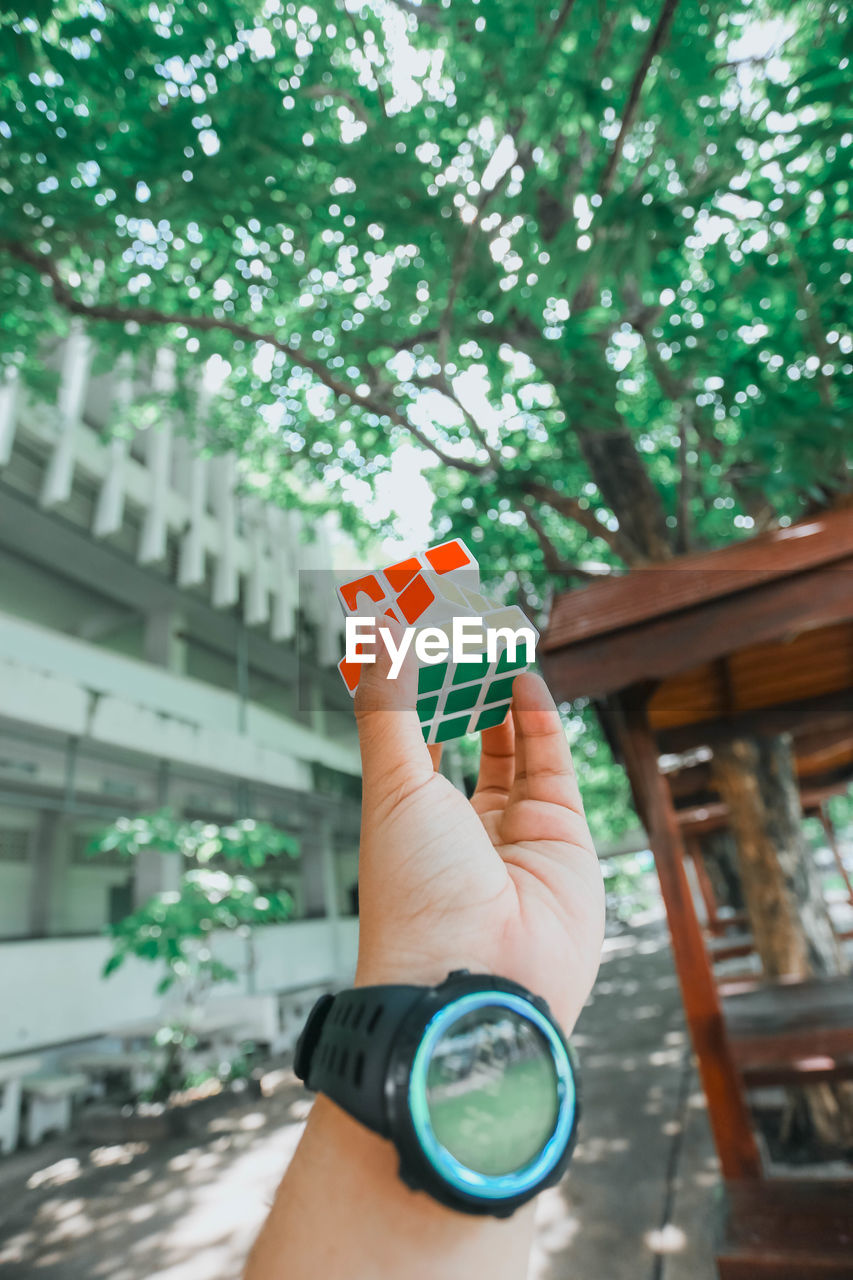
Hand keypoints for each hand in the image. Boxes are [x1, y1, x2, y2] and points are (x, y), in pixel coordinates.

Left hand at [353, 622, 604, 1032]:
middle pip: (466, 742)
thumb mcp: (392, 787)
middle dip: (467, 690)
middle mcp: (460, 829)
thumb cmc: (416, 890)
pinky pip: (552, 767)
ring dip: (505, 696)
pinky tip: (524, 678)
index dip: (416, 694)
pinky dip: (541, 720)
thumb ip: (389, 710)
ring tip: (494, 641)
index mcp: (407, 823)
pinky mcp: (563, 839)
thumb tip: (376, 639)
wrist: (477, 978)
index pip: (413, 745)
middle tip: (465, 633)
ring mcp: (514, 835)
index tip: (415, 642)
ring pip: (513, 750)